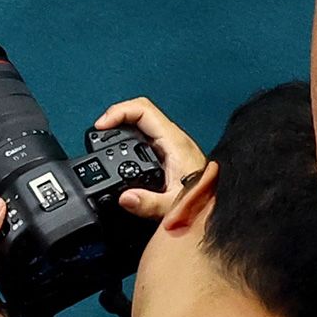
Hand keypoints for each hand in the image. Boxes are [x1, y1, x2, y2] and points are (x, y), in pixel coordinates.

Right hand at [93, 100, 203, 219]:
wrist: (218, 207)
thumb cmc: (204, 202)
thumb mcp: (174, 206)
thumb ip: (149, 203)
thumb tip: (125, 198)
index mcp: (174, 142)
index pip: (143, 110)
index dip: (119, 112)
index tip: (101, 126)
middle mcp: (173, 139)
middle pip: (139, 113)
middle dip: (116, 118)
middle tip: (97, 134)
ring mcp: (171, 146)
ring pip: (142, 124)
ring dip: (122, 127)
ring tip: (104, 139)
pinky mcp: (169, 155)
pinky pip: (145, 137)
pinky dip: (129, 139)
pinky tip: (121, 153)